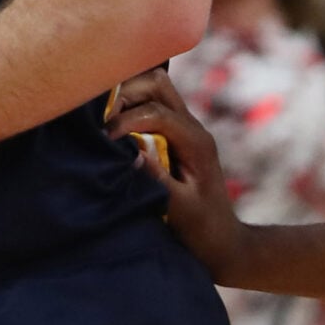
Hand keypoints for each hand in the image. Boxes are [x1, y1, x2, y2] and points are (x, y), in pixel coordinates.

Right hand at [105, 70, 249, 277]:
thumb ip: (156, 178)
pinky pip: (153, 105)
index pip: (157, 112)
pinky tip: (115, 127)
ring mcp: (186, 128)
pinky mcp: (176, 135)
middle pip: (157, 84)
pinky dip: (131, 107)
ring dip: (128, 97)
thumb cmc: (201, 230)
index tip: (105, 139)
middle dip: (126, 94)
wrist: (221, 241)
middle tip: (103, 123)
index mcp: (197, 143)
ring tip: (106, 122)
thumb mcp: (178, 208)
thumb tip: (131, 150)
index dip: (126, 119)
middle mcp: (193, 128)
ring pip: (155, 88)